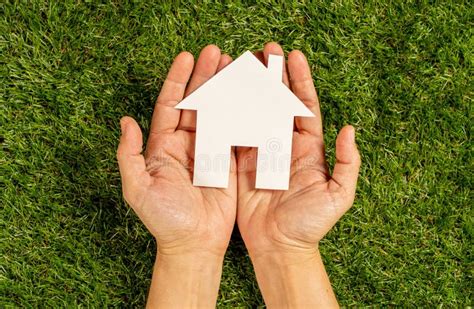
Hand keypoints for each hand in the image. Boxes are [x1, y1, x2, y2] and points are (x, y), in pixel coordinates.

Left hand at [117, 45, 233, 307]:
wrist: (194, 244)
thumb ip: (130, 155)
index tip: (187, 57)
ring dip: (224, 89)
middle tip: (216, 52)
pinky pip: (234, 132)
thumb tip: (126, 121)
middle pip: (196, 102)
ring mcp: (208, 152)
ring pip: (217, 112)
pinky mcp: (227, 162)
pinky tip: (249, 95)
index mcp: (163, 146)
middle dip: (204, 76)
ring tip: (234, 66)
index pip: (170, 104)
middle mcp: (186, 145)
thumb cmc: (165, 220)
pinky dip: (241, 113)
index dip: (178, 80)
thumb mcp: (138, 189)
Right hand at [236, 43, 360, 306]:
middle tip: (265, 51)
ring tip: (242, 65)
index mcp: (308, 149)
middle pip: (278, 102)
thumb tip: (348, 129)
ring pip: (255, 112)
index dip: (300, 81)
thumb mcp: (338, 196)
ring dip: (250, 88)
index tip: (294, 57)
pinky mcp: (241, 163)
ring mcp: (262, 152)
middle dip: (273, 75)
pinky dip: (230, 113)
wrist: (280, 247)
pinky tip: (225, 94)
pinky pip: (236, 134)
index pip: (304, 106)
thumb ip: (346, 164)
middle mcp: (284, 145)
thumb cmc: (310, 225)